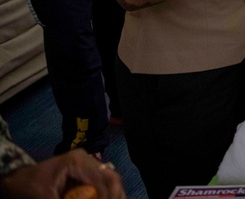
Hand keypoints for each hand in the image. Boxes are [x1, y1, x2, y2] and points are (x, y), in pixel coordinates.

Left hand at [0, 149, 124, 198]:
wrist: (17, 178)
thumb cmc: (29, 186)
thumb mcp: (45, 198)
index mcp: (78, 161)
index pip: (104, 179)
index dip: (110, 196)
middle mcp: (87, 159)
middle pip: (112, 178)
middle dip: (117, 195)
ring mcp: (87, 165)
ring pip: (110, 180)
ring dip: (114, 195)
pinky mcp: (85, 172)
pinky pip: (102, 183)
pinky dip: (106, 194)